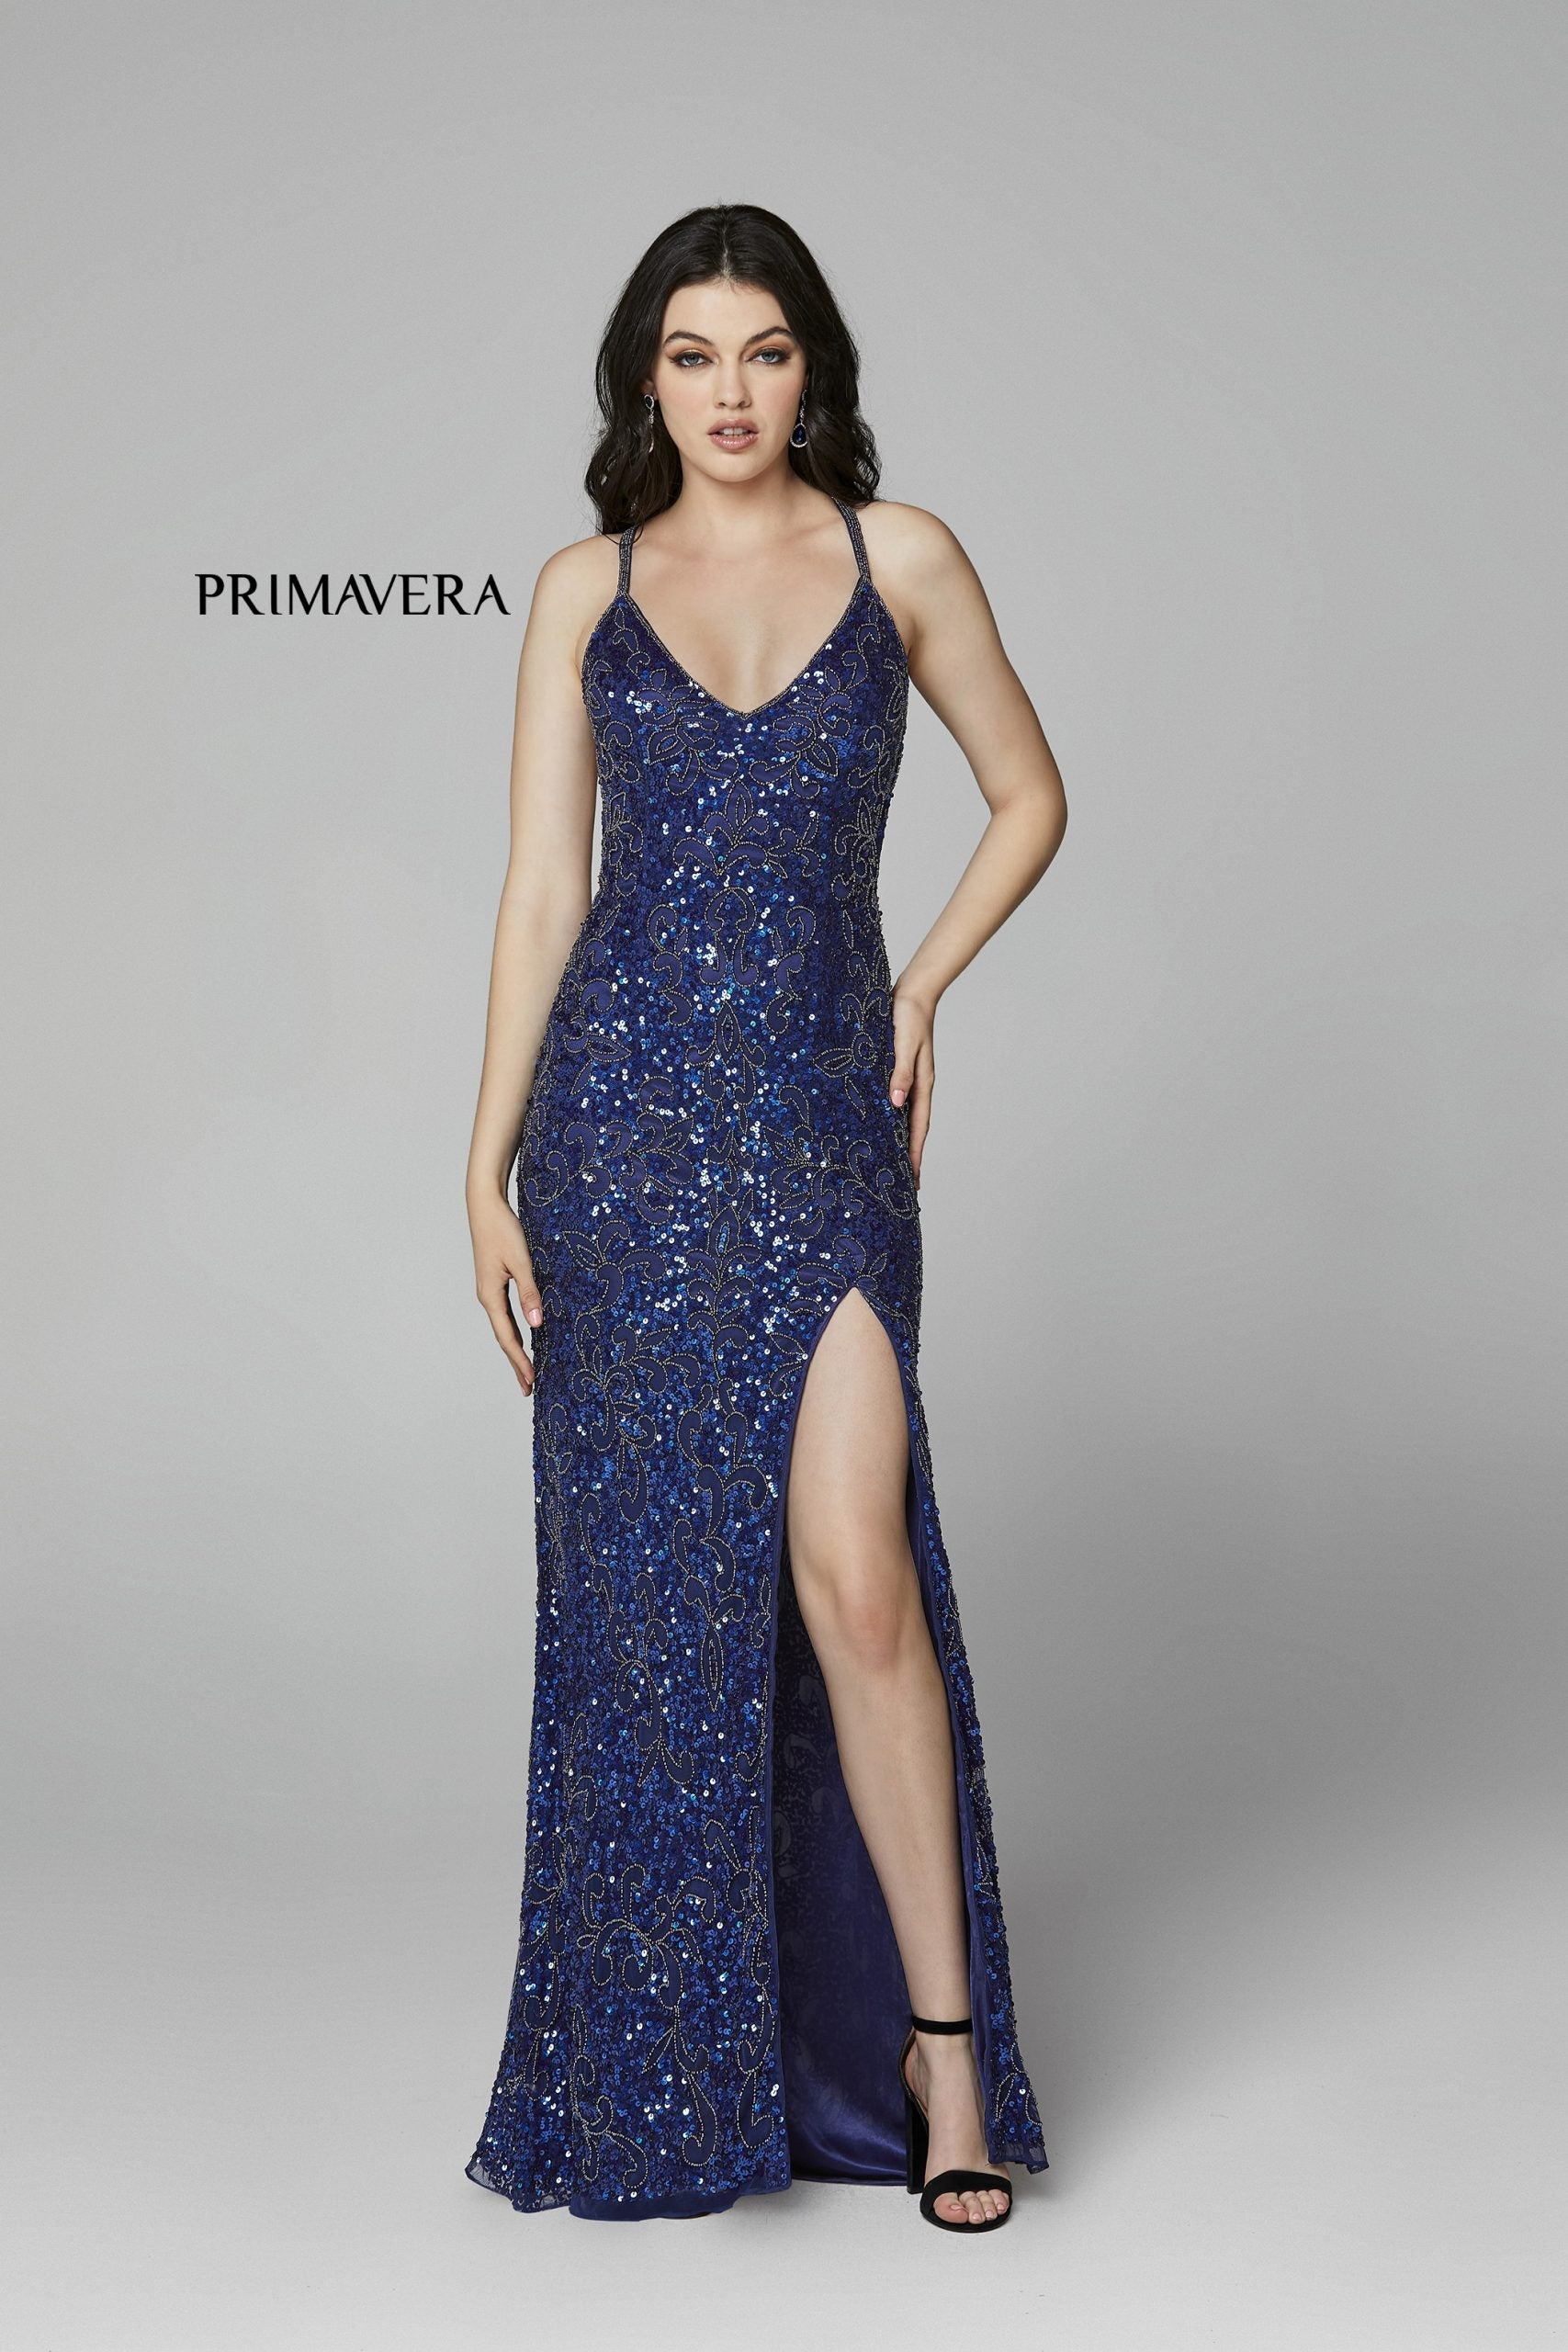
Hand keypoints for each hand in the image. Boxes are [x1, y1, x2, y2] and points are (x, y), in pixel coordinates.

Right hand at [470, 1188, 543, 1395]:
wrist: (485, 1205)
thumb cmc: (503, 1229)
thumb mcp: (521, 1260)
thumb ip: (529, 1292)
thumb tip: (536, 1324)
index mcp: (490, 1296)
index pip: (507, 1338)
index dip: (520, 1361)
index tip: (531, 1382)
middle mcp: (488, 1297)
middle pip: (504, 1338)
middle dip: (517, 1363)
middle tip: (529, 1388)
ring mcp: (490, 1290)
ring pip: (505, 1327)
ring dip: (516, 1349)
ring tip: (527, 1369)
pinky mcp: (495, 1282)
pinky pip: (506, 1314)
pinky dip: (516, 1330)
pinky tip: (526, 1335)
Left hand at [890, 987, 935, 1186]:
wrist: (913, 991)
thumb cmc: (908, 1015)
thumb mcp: (903, 1044)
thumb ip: (900, 1073)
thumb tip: (895, 1103)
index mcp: (922, 1083)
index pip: (918, 1128)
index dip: (915, 1156)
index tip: (914, 1182)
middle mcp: (918, 1085)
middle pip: (913, 1129)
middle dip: (909, 1157)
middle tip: (904, 1185)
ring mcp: (910, 1079)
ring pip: (904, 1117)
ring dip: (899, 1140)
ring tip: (891, 1163)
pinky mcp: (899, 1070)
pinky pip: (895, 1101)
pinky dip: (891, 1118)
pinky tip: (881, 1125)